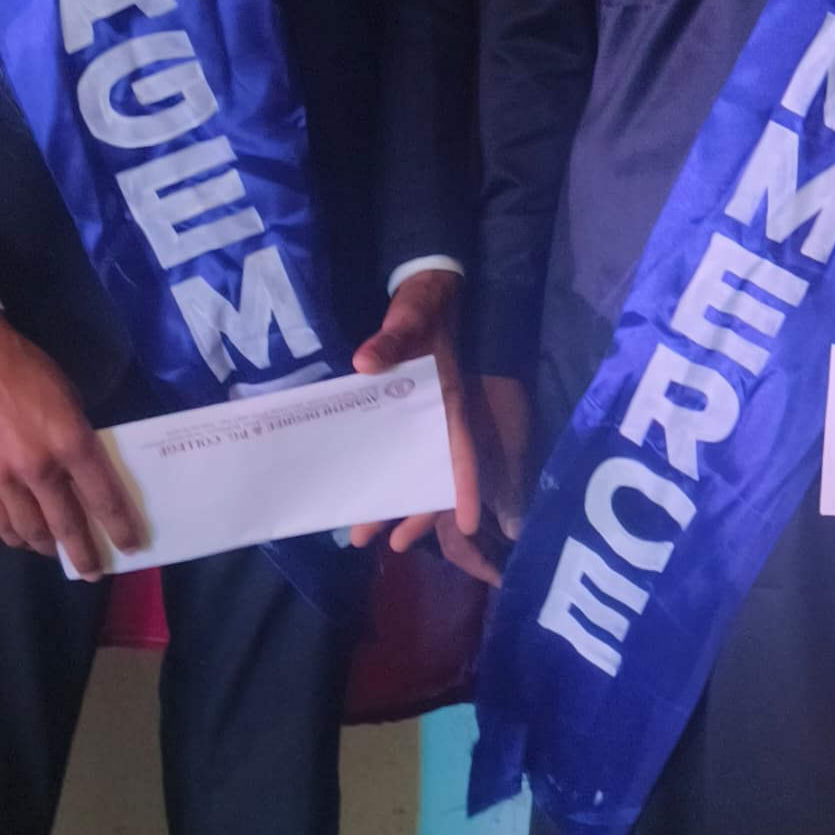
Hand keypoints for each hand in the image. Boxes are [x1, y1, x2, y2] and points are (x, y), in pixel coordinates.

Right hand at [0, 316, 144, 578]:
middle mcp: (38, 468)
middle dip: (82, 553)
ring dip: (46, 548)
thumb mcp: (67, 397)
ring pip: (28, 530)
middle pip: (65, 525)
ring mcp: (1, 478)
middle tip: (93, 570)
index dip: (119, 526)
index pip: (103, 497)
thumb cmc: (24, 368)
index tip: (130, 546)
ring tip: (57, 555)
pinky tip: (22, 539)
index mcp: (70, 442)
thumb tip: (83, 469)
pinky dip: (12, 535)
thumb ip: (76, 437)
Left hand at [346, 268, 504, 585]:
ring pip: (418, 470)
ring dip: (398, 502)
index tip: (471, 523)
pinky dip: (391, 477)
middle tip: (382, 543)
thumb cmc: (425, 307)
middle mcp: (443, 418)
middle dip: (414, 511)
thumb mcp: (410, 315)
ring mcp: (427, 419)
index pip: (462, 449)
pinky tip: (366, 493)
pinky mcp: (411, 414)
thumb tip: (365, 362)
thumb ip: (391, 337)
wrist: (430, 291)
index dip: (466, 486)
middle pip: (433, 473)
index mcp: (449, 401)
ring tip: (363, 533)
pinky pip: (406, 455)